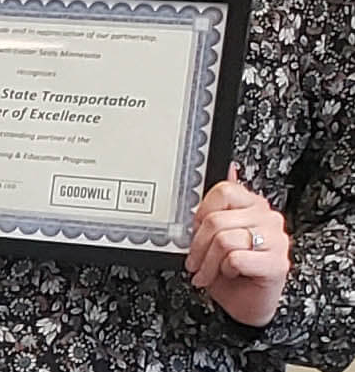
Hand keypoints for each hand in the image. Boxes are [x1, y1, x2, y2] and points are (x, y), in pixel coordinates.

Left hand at [187, 171, 290, 326]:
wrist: (247, 304)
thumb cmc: (229, 270)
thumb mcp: (216, 235)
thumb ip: (220, 205)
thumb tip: (229, 168)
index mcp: (253, 206)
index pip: (223, 190)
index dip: (201, 213)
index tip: (195, 232)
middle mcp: (268, 218)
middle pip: (217, 220)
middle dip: (197, 246)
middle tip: (195, 262)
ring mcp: (277, 240)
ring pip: (224, 240)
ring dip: (208, 263)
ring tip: (208, 273)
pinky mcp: (278, 263)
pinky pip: (235, 259)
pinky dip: (224, 271)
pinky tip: (230, 275)